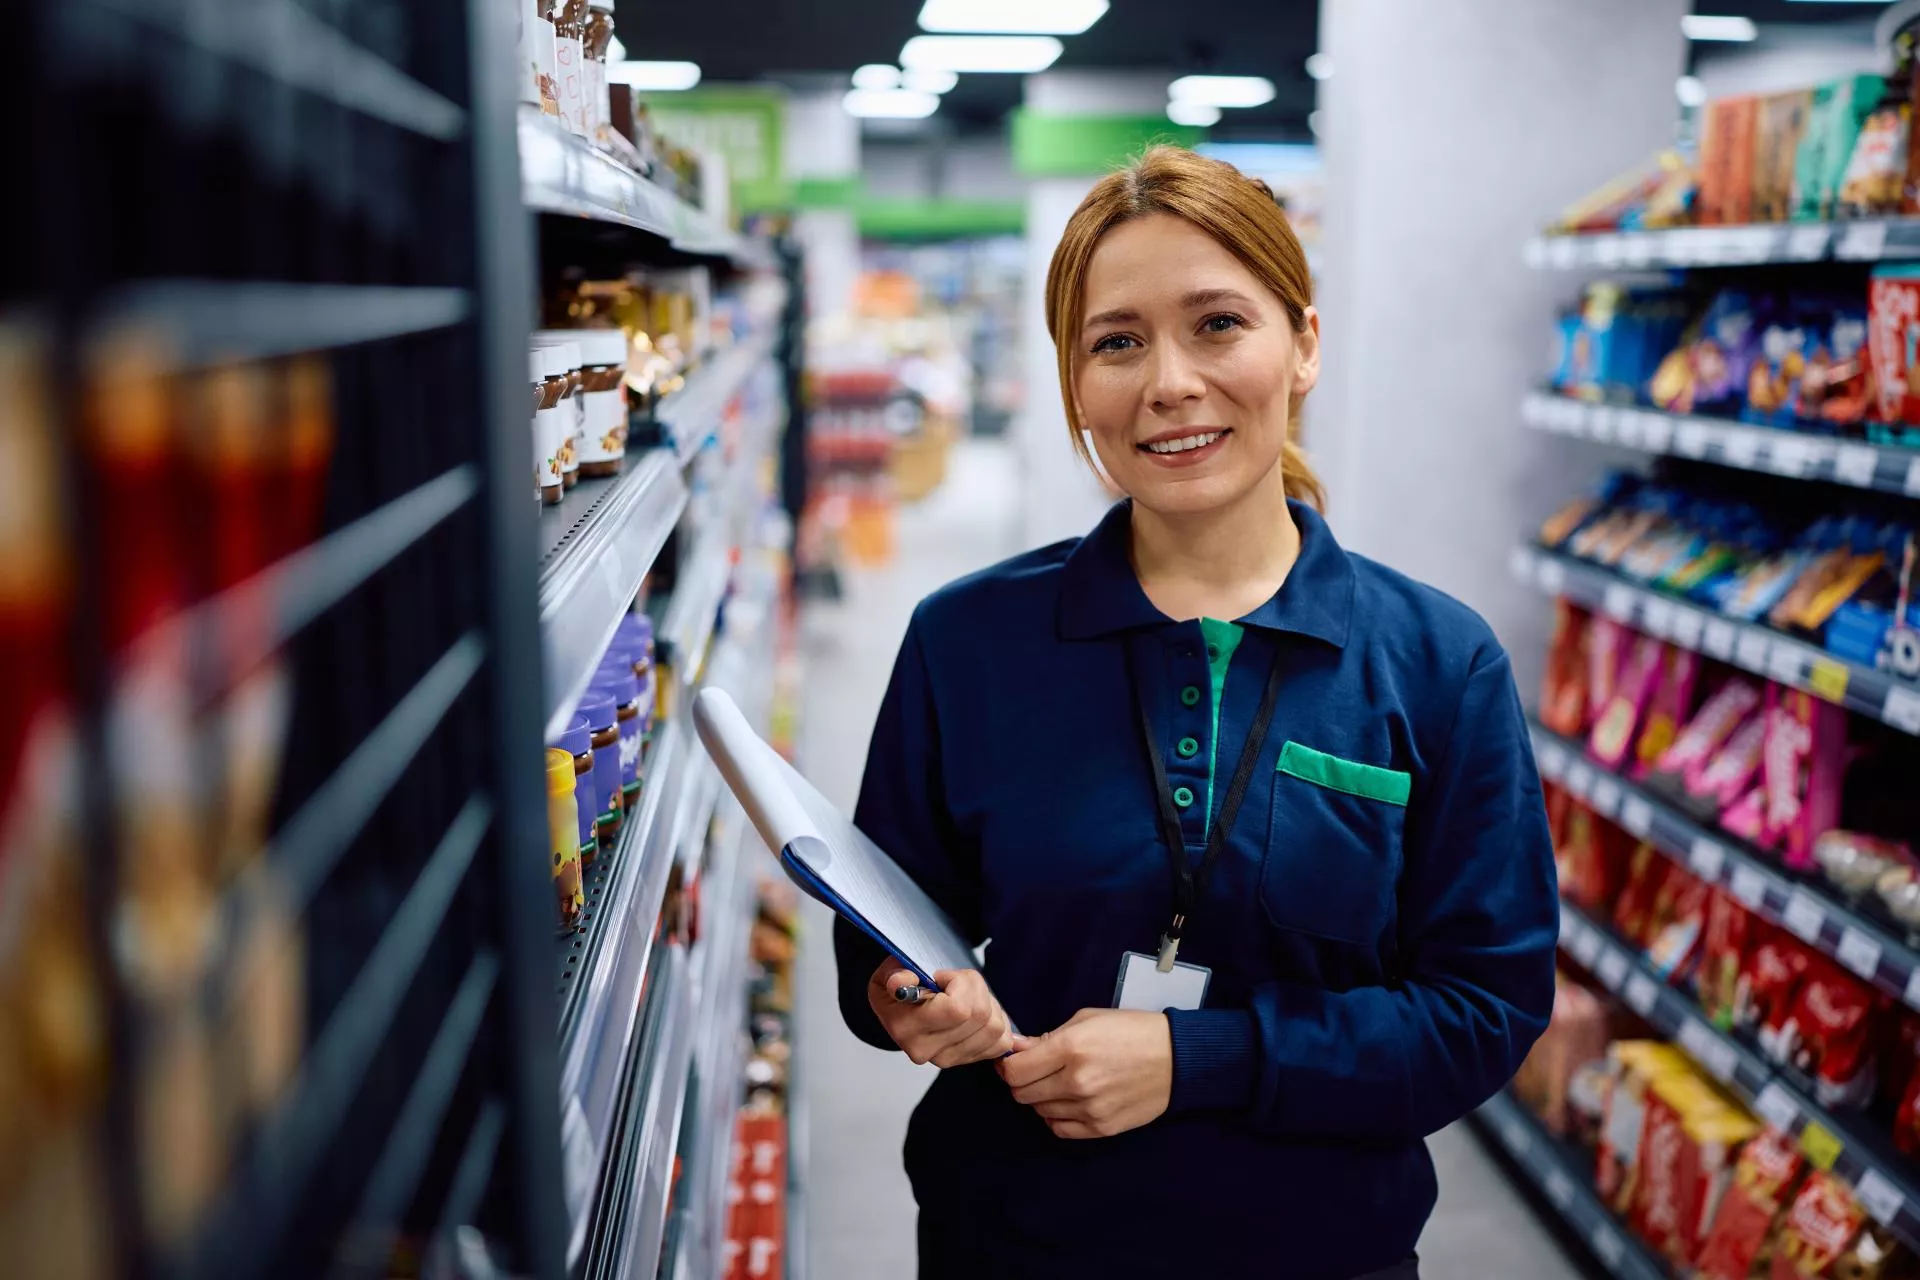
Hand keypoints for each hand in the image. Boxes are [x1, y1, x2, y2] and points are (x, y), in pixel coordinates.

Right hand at [865, 960, 1016, 1067]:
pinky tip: (978, 1011)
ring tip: (966, 995)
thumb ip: (896, 974)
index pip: (957, 1009)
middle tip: (956, 982)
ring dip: (989, 1003)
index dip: (959, 984)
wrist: (901, 1007)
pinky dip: (997, 1020)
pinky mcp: (967, 1060)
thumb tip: (900, 982)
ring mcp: (948, 1059)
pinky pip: (1002, 1042)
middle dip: (976, 988)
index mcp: (906, 1027)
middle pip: (980, 1016)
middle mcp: (926, 1050)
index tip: (942, 977)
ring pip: (995, 1028)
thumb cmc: (901, 987)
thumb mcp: (890, 972)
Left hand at [996, 1008, 1172, 1139]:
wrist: (1176, 1059)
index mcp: (1071, 1048)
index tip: (1012, 1061)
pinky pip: (1060, 1129)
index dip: (1008, 1066)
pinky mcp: (1102, 1128)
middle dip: (1021, 1082)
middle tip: (1034, 1071)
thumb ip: (1048, 1037)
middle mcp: (1077, 1082)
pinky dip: (1056, 1117)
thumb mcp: (1088, 1019)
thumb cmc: (1132, 1031)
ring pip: (1039, 1111)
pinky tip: (1067, 1102)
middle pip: (1022, 1094)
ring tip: (1058, 1083)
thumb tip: (1016, 1050)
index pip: (1015, 1071)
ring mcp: (1090, 1108)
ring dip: (1041, 1098)